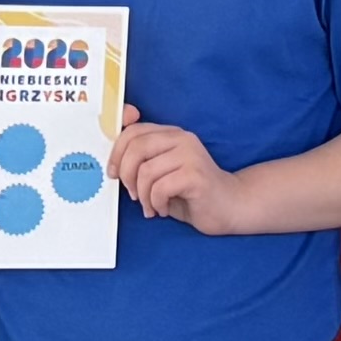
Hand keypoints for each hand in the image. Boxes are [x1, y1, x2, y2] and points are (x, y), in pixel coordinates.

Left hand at [109, 112, 235, 227]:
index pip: (133, 131)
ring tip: (151, 206)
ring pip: (146, 171)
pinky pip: (160, 188)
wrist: (228, 206)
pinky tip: (163, 209)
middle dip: (126, 175)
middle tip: (131, 193)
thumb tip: (112, 162)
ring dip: (142, 195)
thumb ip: (142, 161)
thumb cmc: (189, 192)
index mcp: (171, 134)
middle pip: (136, 147)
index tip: (113, 172)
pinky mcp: (196, 175)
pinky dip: (156, 203)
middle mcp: (182, 139)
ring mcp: (191, 155)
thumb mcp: (161, 172)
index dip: (116, 152)